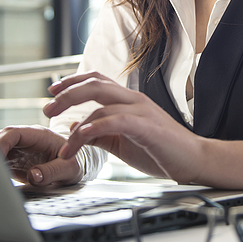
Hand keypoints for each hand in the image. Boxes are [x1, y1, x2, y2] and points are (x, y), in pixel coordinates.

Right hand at [0, 125, 82, 187]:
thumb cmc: (74, 163)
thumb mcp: (69, 169)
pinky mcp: (12, 161)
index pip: (12, 133)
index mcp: (38, 135)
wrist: (75, 167)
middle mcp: (24, 139)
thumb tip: (33, 176)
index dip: (0, 144)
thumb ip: (52, 172)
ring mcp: (16, 149)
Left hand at [45, 71, 206, 183]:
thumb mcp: (123, 142)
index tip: (52, 91)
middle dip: (67, 94)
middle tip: (47, 109)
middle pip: (95, 84)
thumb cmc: (162, 151)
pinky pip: (116, 120)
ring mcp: (142, 111)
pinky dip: (96, 126)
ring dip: (76, 124)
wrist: (195, 161)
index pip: (97, 80)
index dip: (72, 82)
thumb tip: (75, 127)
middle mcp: (134, 100)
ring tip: (65, 145)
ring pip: (102, 103)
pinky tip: (82, 136)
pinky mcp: (147, 127)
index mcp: (129, 101)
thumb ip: (100, 134)